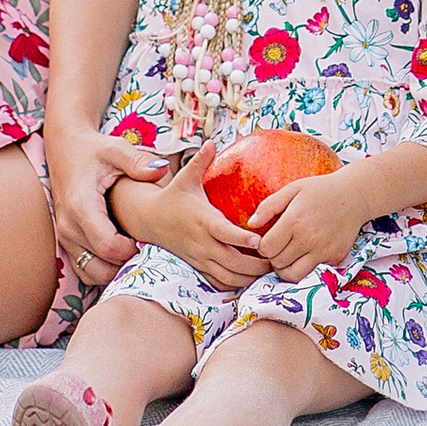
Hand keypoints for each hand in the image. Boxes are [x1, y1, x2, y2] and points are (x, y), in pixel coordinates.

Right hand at [45, 119, 166, 289]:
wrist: (65, 148)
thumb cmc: (93, 150)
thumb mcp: (117, 149)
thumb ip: (138, 162)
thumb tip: (162, 169)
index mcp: (81, 206)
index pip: (108, 247)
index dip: (133, 250)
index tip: (149, 238)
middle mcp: (68, 226)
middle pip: (102, 266)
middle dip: (128, 263)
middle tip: (148, 248)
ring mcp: (65, 237)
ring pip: (92, 274)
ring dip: (116, 270)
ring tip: (136, 251)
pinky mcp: (66, 242)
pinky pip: (85, 270)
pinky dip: (104, 269)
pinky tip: (122, 253)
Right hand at [113, 142, 273, 292]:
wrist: (149, 219)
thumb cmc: (173, 197)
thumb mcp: (184, 177)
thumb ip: (200, 161)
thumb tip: (211, 142)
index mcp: (202, 220)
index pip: (223, 232)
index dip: (241, 238)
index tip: (259, 239)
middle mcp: (201, 242)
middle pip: (231, 262)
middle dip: (256, 265)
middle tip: (278, 258)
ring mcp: (199, 257)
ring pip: (227, 276)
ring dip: (249, 277)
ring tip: (270, 269)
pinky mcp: (198, 266)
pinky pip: (218, 282)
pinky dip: (236, 284)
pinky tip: (251, 278)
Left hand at [248, 169, 378, 282]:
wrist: (355, 196)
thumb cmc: (321, 190)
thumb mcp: (293, 189)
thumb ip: (269, 206)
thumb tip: (251, 224)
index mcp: (294, 221)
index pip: (266, 249)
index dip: (263, 246)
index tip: (268, 239)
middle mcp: (308, 239)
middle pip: (277, 263)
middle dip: (273, 257)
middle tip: (279, 247)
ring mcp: (323, 251)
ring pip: (293, 275)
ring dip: (286, 268)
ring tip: (288, 255)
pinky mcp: (335, 258)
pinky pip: (312, 273)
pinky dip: (305, 268)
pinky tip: (305, 255)